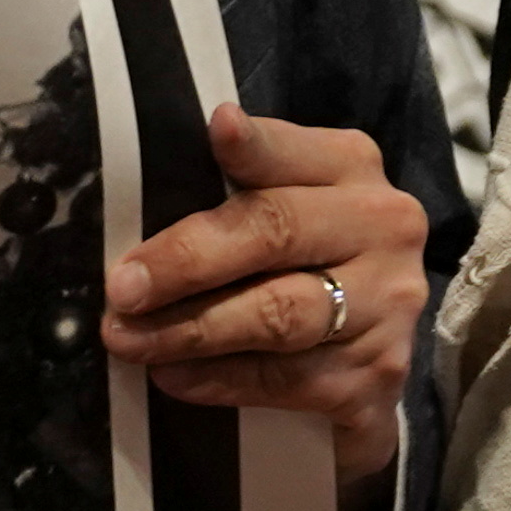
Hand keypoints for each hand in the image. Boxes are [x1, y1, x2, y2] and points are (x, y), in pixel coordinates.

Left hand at [106, 105, 427, 500]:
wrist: (368, 348)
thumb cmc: (304, 257)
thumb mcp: (282, 199)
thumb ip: (245, 176)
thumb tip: (211, 130)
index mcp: (351, 167)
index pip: (289, 153)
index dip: (248, 148)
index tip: (211, 134)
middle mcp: (384, 228)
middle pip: (278, 233)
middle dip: (187, 262)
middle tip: (121, 289)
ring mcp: (389, 305)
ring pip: (280, 316)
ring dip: (192, 330)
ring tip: (129, 339)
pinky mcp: (379, 375)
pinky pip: (288, 379)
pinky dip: (222, 380)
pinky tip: (174, 377)